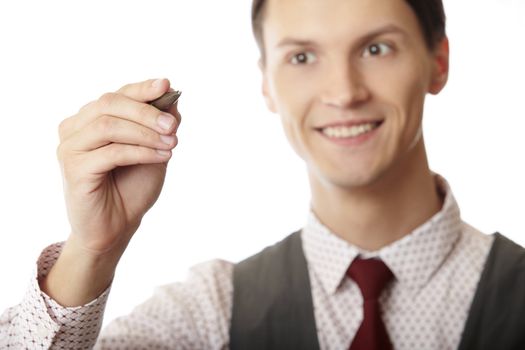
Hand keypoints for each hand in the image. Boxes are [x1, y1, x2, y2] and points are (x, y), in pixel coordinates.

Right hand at [56, 78, 180, 257]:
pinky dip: (141, 152)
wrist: (117, 226)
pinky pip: (111, 152)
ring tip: (171, 143)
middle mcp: (74, 129)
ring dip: (145, 133)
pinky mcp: (74, 169)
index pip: (116, 95)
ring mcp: (70, 148)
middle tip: (173, 125)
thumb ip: (159, 124)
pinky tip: (162, 157)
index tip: (166, 85)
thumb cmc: (132, 187)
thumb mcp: (153, 150)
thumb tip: (172, 97)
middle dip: (146, 112)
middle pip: (109, 104)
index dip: (141, 89)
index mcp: (90, 119)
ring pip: (109, 126)